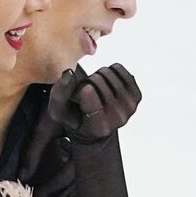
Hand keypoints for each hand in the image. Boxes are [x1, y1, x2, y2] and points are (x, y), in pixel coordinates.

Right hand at [17, 64, 142, 183]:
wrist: (95, 124)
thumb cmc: (75, 117)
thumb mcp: (59, 111)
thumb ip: (59, 93)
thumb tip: (70, 73)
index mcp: (99, 126)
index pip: (91, 97)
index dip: (84, 89)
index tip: (82, 89)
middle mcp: (118, 119)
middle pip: (98, 81)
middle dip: (87, 82)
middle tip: (86, 92)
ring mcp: (130, 107)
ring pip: (109, 73)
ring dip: (98, 76)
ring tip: (95, 88)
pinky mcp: (136, 95)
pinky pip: (120, 69)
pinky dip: (111, 70)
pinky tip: (106, 82)